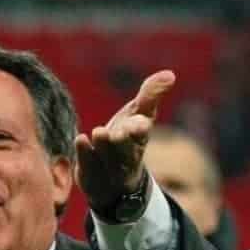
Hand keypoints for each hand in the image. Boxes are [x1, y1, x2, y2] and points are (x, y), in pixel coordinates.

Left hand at [75, 70, 174, 210]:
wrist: (110, 175)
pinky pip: (88, 164)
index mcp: (140, 138)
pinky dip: (84, 153)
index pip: (142, 133)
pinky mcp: (90, 174)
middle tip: (119, 132)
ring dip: (104, 145)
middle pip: (126, 149)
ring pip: (108, 157)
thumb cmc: (126, 137)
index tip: (141, 124)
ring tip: (99, 131)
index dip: (140, 129)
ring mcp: (108, 167)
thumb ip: (150, 95)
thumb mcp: (139, 114)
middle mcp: (126, 155)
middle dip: (124, 141)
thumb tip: (170, 74)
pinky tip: (80, 139)